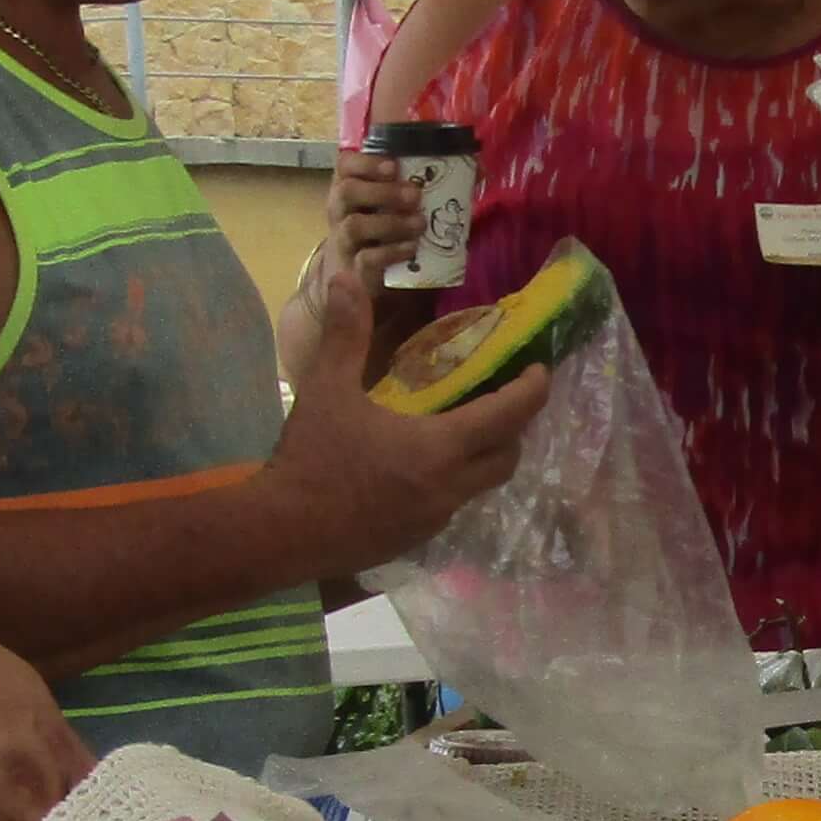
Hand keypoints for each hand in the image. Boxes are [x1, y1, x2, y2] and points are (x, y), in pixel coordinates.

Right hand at [266, 325, 551, 571]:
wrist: (280, 533)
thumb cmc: (310, 460)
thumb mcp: (327, 390)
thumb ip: (346, 335)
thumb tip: (345, 279)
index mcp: (438, 448)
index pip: (508, 417)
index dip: (532, 391)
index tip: (541, 371)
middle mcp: (448, 488)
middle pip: (507, 458)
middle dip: (514, 429)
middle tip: (502, 400)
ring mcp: (433, 521)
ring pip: (479, 487)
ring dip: (483, 458)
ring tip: (463, 429)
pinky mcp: (413, 541)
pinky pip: (450, 507)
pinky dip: (451, 482)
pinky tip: (419, 467)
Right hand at [310, 154, 432, 305]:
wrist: (356, 275)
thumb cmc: (375, 229)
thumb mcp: (381, 204)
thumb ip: (397, 187)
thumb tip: (436, 172)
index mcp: (346, 188)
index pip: (345, 165)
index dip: (366, 163)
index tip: (393, 166)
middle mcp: (339, 211)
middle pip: (346, 192)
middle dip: (382, 191)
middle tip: (414, 194)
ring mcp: (343, 241)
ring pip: (355, 226)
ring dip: (391, 222)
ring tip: (419, 223)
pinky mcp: (353, 270)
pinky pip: (367, 259)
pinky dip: (392, 251)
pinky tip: (412, 247)